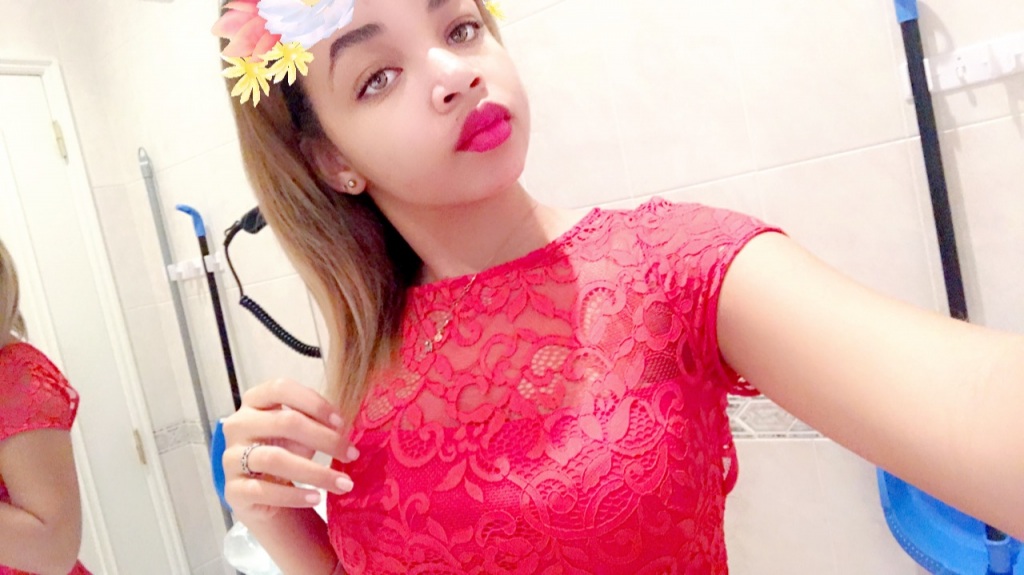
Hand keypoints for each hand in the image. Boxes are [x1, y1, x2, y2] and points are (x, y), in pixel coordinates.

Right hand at [221, 379, 357, 522]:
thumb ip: (316, 421)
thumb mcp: (301, 431)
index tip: (341, 422)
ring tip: (343, 483)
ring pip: (275, 459)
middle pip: (284, 423)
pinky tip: (316, 497)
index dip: (314, 402)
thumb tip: (342, 426)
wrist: (265, 495)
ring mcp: (231, 457)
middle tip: (352, 455)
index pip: (280, 388)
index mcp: (254, 402)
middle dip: (325, 439)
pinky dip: (294, 495)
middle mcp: (238, 425)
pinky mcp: (233, 490)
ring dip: (316, 472)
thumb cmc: (286, 451)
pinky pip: (264, 490)